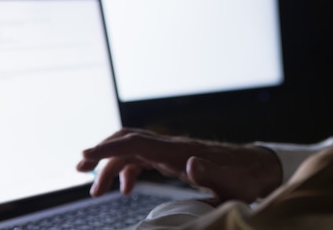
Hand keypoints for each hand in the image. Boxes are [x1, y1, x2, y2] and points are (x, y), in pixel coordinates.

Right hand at [76, 128, 281, 202]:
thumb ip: (209, 174)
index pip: (135, 143)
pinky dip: (127, 170)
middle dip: (101, 153)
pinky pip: (142, 159)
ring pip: (131, 150)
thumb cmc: (243, 178)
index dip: (107, 148)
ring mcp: (171, 150)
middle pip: (127, 141)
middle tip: (78, 171)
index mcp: (178, 152)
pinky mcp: (174, 157)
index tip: (83, 157)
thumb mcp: (230, 184)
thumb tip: (189, 164)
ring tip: (96, 191)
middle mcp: (171, 147)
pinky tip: (125, 189)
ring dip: (111, 166)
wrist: (254, 168)